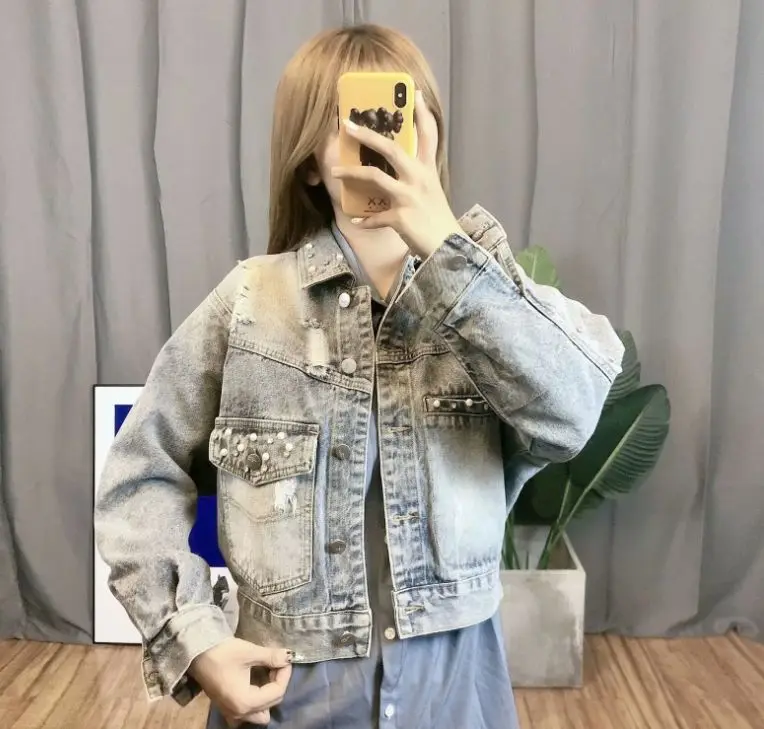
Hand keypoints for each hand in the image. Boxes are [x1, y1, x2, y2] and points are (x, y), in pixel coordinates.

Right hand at [188, 637, 292, 726]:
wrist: (195, 652)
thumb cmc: (222, 653)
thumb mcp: (249, 652)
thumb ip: (271, 657)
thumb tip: (289, 656)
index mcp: (245, 702)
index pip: (277, 693)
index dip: (285, 674)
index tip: (285, 658)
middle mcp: (239, 713)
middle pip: (271, 704)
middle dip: (278, 683)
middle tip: (275, 664)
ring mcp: (231, 713)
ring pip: (260, 713)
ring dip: (268, 696)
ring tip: (266, 674)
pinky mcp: (226, 708)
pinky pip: (247, 712)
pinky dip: (256, 701)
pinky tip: (255, 682)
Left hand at [331, 90, 462, 259]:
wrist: (448, 248)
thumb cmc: (438, 220)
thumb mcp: (432, 192)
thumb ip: (416, 179)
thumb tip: (395, 173)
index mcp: (428, 170)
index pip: (429, 135)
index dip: (422, 113)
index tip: (413, 92)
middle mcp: (419, 179)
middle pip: (392, 150)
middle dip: (368, 136)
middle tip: (348, 125)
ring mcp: (408, 198)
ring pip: (375, 178)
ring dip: (351, 174)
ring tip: (335, 172)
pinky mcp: (400, 218)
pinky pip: (375, 217)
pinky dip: (365, 219)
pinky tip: (356, 220)